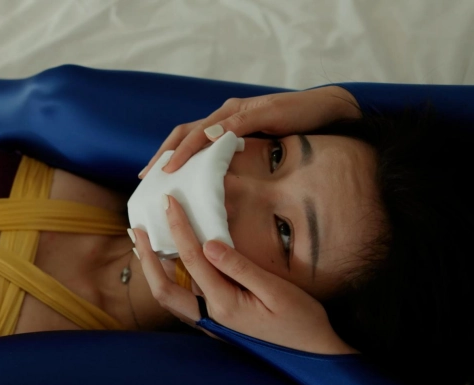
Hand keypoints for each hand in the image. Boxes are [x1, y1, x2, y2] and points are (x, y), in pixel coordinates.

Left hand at [133, 194, 358, 354]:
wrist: (313, 357)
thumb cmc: (301, 322)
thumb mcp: (276, 291)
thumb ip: (240, 268)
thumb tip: (208, 244)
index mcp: (224, 304)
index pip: (192, 259)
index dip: (179, 227)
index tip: (170, 202)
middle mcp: (210, 316)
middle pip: (163, 287)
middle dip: (145, 256)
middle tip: (135, 228)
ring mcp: (211, 322)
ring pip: (170, 295)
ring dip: (153, 269)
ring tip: (144, 242)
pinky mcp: (217, 321)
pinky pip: (184, 298)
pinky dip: (171, 277)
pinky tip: (171, 261)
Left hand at [139, 86, 359, 177]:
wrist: (327, 112)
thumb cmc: (294, 132)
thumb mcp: (259, 150)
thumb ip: (237, 160)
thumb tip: (218, 185)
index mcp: (224, 122)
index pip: (187, 138)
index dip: (166, 154)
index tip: (149, 176)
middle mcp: (226, 113)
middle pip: (185, 132)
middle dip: (164, 154)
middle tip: (146, 176)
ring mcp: (241, 111)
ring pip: (202, 128)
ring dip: (182, 149)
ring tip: (167, 169)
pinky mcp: (259, 112)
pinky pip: (232, 125)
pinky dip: (215, 136)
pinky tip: (203, 148)